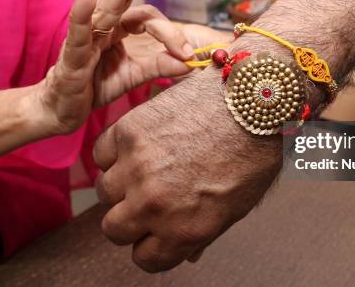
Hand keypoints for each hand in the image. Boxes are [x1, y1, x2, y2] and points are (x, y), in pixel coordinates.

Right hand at [33, 0, 191, 134]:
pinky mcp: (71, 55)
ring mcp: (86, 36)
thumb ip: (159, 66)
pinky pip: (78, 33)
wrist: (61, 109)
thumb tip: (191, 62)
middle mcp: (103, 24)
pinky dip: (81, 13)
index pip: (147, 16)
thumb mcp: (134, 75)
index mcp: (118, 27)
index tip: (189, 52)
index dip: (169, 31)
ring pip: (107, 5)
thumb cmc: (95, 85)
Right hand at [93, 67, 282, 272]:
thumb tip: (187, 254)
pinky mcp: (128, 131)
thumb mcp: (237, 206)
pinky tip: (139, 145)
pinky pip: (101, 154)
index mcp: (185, 230)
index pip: (144, 258)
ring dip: (122, 183)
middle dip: (130, 218)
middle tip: (148, 198)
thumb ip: (204, 234)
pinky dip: (115, 152)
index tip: (156, 230)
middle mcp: (155, 204)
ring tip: (148, 165)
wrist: (252, 98)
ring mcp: (137, 167)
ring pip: (104, 191)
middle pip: (114, 229)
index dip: (151, 244)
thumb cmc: (253, 151)